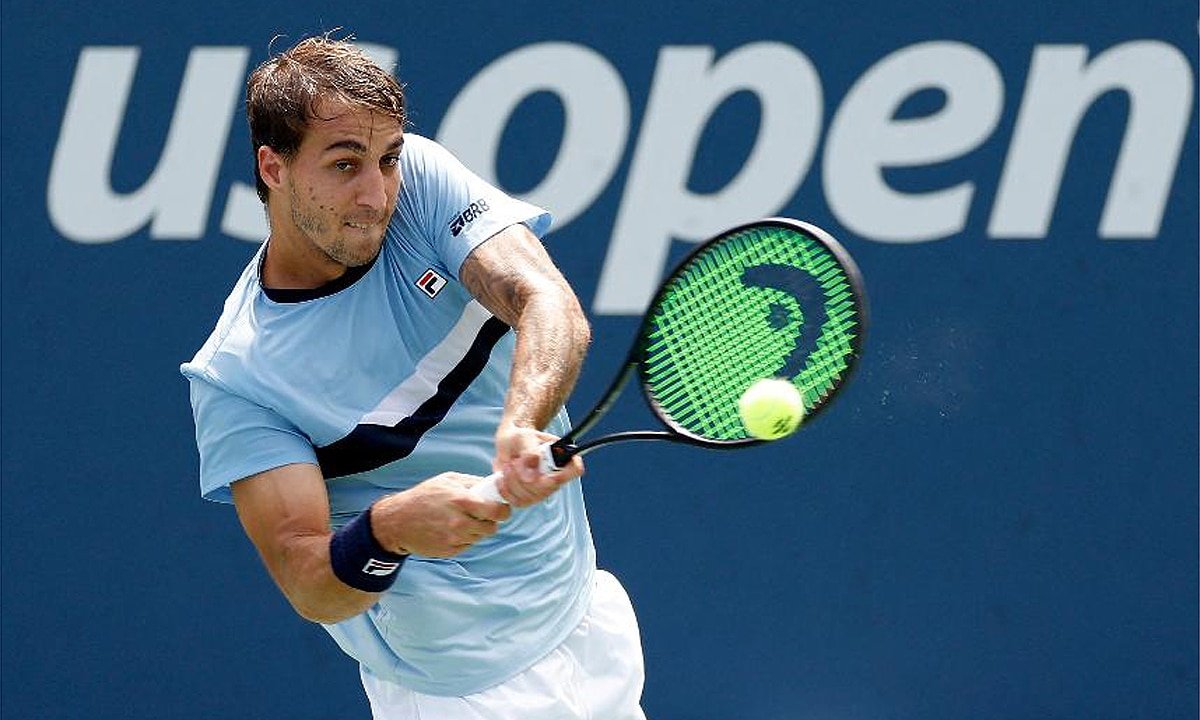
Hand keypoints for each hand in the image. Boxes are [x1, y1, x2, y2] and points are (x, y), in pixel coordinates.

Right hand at [370, 473, 510, 556]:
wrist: (397, 521)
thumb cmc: (423, 497)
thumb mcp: (447, 480)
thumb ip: (472, 482)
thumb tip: (494, 485)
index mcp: (462, 501)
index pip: (497, 511)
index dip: (503, 510)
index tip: (501, 508)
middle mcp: (460, 522)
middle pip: (492, 528)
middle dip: (490, 521)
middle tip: (480, 515)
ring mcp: (454, 539)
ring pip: (480, 537)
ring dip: (476, 530)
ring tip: (460, 520)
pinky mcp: (449, 551)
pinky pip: (467, 545)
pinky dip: (464, 538)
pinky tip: (450, 529)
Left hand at [493, 423, 584, 507]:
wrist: (509, 444)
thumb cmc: (521, 438)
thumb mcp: (525, 438)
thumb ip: (530, 453)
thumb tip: (531, 475)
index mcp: (563, 458)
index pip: (575, 469)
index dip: (562, 474)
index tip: (541, 470)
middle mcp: (556, 478)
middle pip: (547, 489)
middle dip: (525, 477)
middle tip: (514, 462)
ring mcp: (543, 491)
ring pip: (530, 498)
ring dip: (513, 483)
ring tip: (508, 466)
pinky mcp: (528, 498)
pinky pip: (518, 502)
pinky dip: (506, 491)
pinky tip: (502, 479)